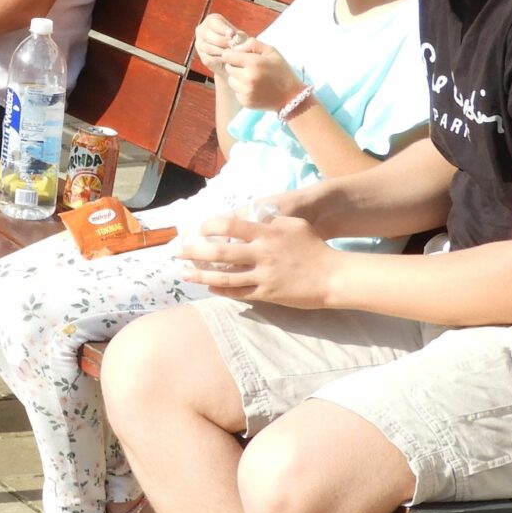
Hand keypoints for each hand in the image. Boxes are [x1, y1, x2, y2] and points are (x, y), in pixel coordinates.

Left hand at [173, 206, 337, 308]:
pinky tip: (209, 287)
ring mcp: (263, 275)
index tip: (196, 229)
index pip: (229, 225)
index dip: (208, 226)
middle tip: (177, 252)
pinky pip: (239, 292)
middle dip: (194, 251)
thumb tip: (249, 218)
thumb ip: (269, 222)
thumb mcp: (293, 225)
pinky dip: (221, 290)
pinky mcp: (267, 294)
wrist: (334, 276)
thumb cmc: (315, 247)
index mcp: (266, 233)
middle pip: (219, 251)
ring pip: (224, 276)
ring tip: (185, 274)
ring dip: (201, 275)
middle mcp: (261, 253)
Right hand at [192, 12, 244, 68]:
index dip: (223, 29)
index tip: (232, 34)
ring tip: (232, 53)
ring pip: (208, 48)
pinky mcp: (202, 56)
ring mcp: (200, 44)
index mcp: (211, 20)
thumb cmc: (237, 40)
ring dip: (221, 51)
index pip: (213, 23)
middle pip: (208, 35)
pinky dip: (219, 59)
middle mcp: (202, 30)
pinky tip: (228, 59)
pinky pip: (209, 58)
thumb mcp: (239, 35)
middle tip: (233, 46)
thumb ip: (239, 35)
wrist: (232, 54)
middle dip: (223, 41)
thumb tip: (236, 38)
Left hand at [221, 38, 305, 112]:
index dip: (232, 55)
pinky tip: (254, 88)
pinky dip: (242, 89)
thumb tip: (235, 47)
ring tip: (252, 78)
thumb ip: (252, 44)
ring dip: (237, 78)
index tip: (239, 57)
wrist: (291, 96)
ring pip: (230, 80)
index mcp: (253, 63)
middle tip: (249, 68)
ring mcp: (246, 91)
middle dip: (236, 66)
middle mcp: (247, 78)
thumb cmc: (281, 70)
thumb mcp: (271, 51)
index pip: (227, 56)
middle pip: (228, 68)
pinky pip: (235, 91)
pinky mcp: (245, 101)